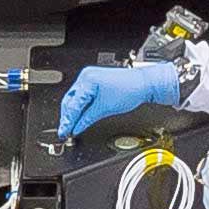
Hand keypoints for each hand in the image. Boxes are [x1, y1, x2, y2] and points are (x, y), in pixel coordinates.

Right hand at [59, 58, 182, 139]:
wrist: (143, 84)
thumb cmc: (130, 90)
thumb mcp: (105, 108)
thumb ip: (87, 118)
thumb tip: (77, 127)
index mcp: (87, 80)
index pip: (72, 105)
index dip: (67, 121)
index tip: (64, 132)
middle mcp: (86, 77)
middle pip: (70, 100)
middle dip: (67, 117)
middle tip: (65, 130)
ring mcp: (90, 78)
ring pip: (75, 98)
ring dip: (73, 112)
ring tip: (71, 125)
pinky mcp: (95, 81)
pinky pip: (82, 96)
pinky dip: (80, 107)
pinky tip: (80, 116)